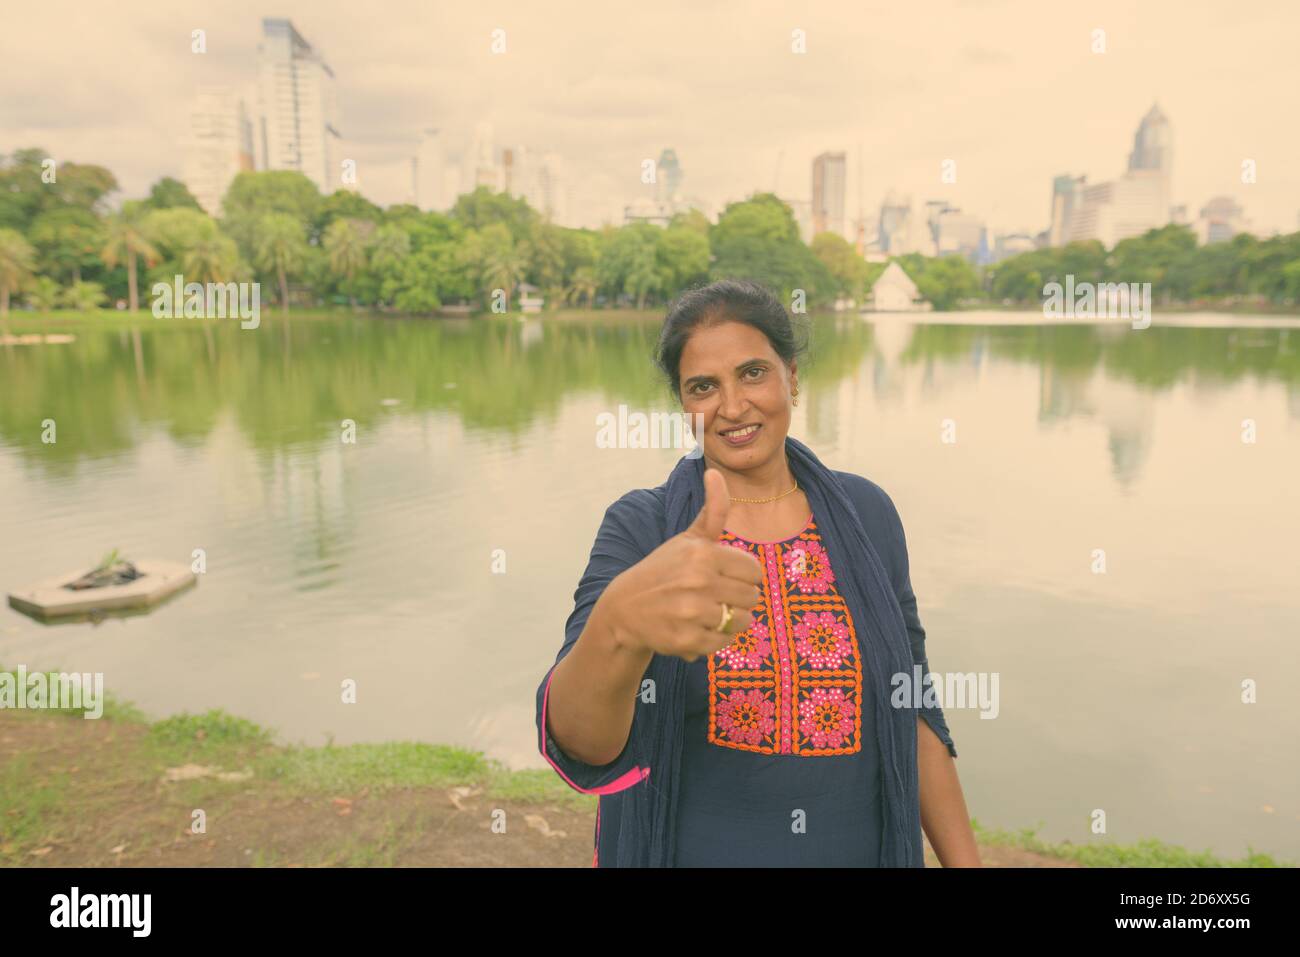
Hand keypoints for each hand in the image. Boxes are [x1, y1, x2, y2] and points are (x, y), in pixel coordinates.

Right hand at [602, 469, 763, 661]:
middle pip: (752, 597)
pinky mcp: (687, 641)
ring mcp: (692, 613)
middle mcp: (698, 582)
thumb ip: (713, 510)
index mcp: (703, 554)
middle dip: (737, 599)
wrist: (624, 609)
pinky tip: (696, 629)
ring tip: (706, 613)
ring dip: (729, 621)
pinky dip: (715, 640)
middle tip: (713, 597)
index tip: (723, 577)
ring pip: (742, 622)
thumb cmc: (663, 570)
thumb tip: (715, 471)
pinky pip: (724, 643)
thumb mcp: (687, 539)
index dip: (743, 576)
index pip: (755, 572)